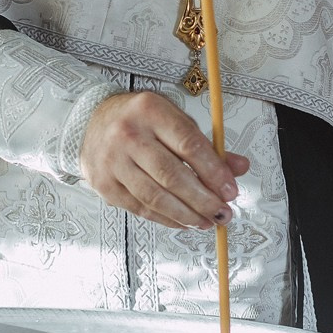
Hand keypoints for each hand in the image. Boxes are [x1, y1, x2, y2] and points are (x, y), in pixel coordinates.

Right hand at [80, 91, 249, 230]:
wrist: (93, 122)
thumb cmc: (142, 121)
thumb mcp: (174, 120)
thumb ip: (207, 145)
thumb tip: (239, 168)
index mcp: (150, 110)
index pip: (189, 145)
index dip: (214, 172)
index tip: (230, 191)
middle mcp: (127, 134)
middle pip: (172, 176)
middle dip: (203, 200)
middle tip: (223, 213)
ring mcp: (112, 161)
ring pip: (155, 197)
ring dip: (186, 215)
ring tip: (207, 222)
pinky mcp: (104, 184)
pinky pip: (140, 208)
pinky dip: (166, 219)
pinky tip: (184, 222)